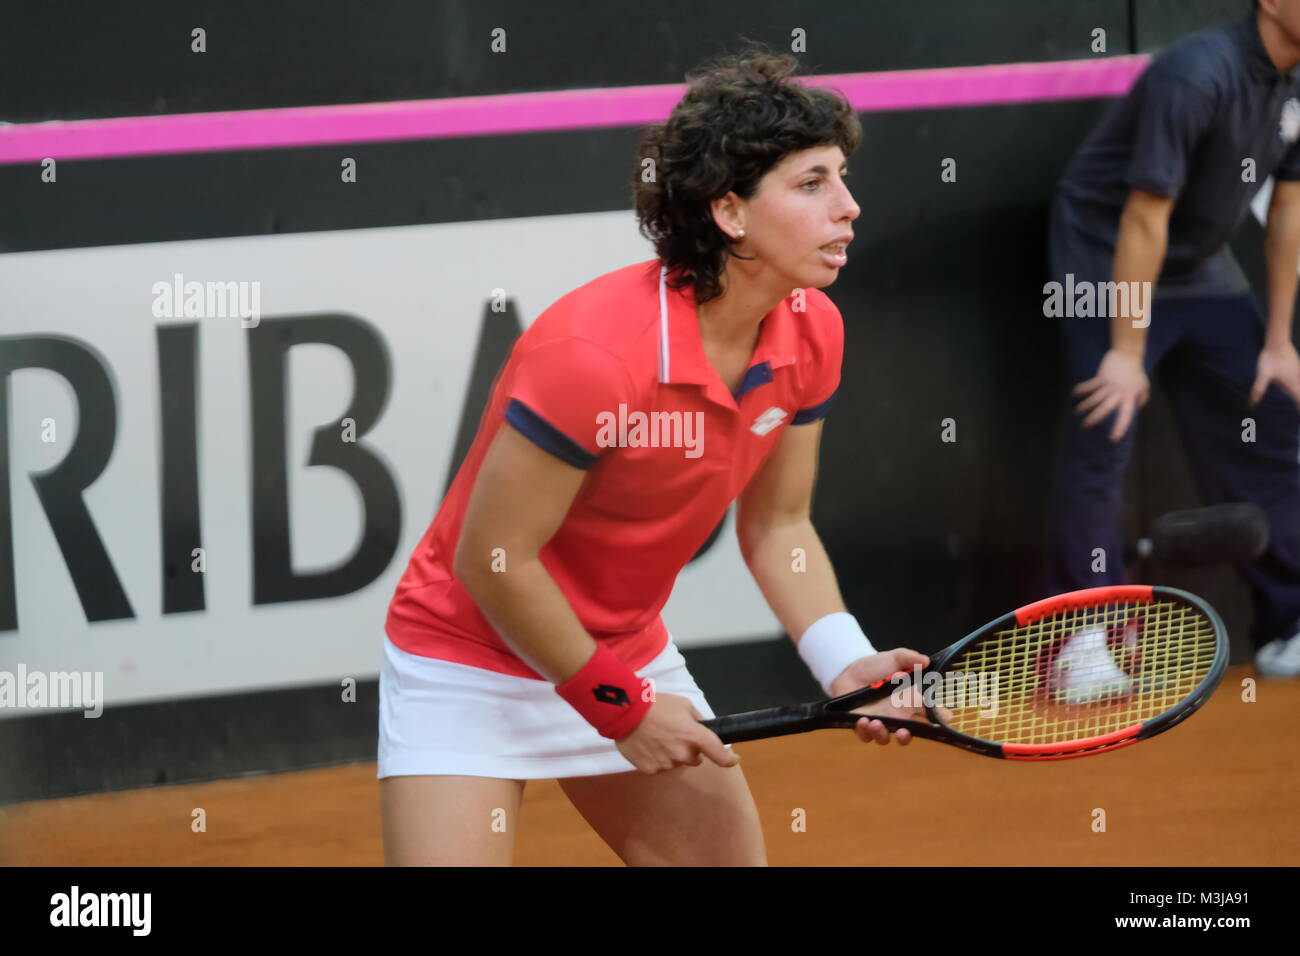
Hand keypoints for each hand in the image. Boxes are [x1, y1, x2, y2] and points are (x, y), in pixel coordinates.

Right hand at [614, 692, 738, 773]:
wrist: (625, 712)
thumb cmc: (657, 704)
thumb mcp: (684, 704)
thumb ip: (698, 720)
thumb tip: (704, 730)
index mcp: (695, 737)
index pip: (720, 755)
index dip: (730, 759)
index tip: (733, 758)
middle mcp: (683, 754)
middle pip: (695, 759)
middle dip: (690, 749)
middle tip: (675, 734)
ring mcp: (667, 764)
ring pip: (677, 763)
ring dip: (673, 753)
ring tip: (657, 737)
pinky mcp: (651, 770)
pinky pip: (661, 766)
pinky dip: (657, 758)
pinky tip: (648, 745)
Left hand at [828, 648, 930, 746]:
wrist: (849, 671)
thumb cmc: (875, 667)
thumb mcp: (893, 658)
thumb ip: (909, 658)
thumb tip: (925, 660)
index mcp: (908, 701)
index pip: (927, 712)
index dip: (939, 717)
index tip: (945, 717)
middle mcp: (896, 715)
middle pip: (907, 733)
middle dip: (907, 737)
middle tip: (904, 732)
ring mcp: (880, 722)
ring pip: (885, 738)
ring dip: (882, 734)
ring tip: (876, 722)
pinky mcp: (862, 726)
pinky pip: (865, 735)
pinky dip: (865, 731)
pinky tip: (863, 720)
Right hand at [1073, 348, 1148, 441]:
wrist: (1128, 354)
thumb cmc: (1136, 371)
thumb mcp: (1144, 385)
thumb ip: (1142, 397)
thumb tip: (1138, 407)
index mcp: (1129, 397)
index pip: (1125, 415)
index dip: (1119, 427)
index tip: (1113, 438)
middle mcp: (1118, 393)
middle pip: (1105, 409)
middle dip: (1094, 418)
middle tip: (1085, 426)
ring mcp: (1109, 385)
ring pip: (1095, 398)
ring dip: (1085, 406)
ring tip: (1078, 412)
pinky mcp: (1101, 377)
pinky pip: (1090, 385)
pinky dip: (1082, 389)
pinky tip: (1074, 393)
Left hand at [1250, 341, 1299, 407]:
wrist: (1277, 341)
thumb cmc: (1270, 358)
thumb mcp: (1262, 375)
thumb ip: (1258, 389)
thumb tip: (1252, 403)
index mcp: (1292, 383)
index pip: (1299, 399)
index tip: (1299, 417)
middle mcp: (1298, 378)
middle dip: (1299, 402)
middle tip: (1297, 411)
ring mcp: (1298, 372)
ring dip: (1298, 394)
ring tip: (1295, 401)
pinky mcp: (1296, 366)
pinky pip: (1299, 379)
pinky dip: (1297, 386)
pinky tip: (1292, 385)